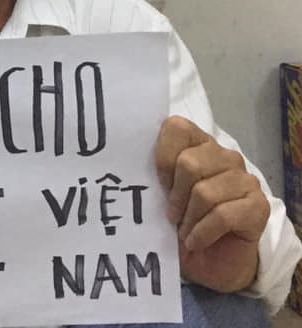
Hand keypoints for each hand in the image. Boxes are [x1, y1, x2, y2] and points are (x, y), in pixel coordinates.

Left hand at [156, 115, 269, 292]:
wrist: (214, 262)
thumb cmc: (183, 222)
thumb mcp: (162, 196)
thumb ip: (152, 176)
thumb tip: (131, 169)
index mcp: (197, 142)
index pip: (176, 127)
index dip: (163, 157)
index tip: (159, 185)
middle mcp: (225, 155)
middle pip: (189, 163)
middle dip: (175, 196)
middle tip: (171, 216)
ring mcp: (245, 179)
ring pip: (205, 192)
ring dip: (188, 218)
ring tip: (183, 231)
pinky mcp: (259, 205)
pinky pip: (223, 215)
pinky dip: (203, 232)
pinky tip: (196, 241)